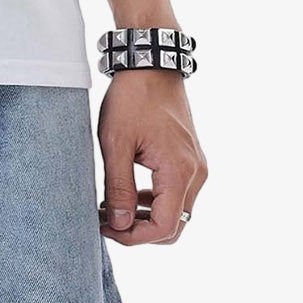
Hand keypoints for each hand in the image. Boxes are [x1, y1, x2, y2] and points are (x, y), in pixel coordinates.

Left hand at [98, 70, 206, 245]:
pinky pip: (177, 197)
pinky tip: (128, 193)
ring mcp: (197, 168)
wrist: (152, 64)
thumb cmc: (132, 99)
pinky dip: (153, 204)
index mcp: (179, 171)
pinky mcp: (191, 162)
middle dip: (139, 232)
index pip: (163, 228)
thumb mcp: (116, 145)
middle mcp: (196, 173)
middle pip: (174, 228)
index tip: (106, 227)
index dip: (133, 237)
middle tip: (108, 221)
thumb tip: (120, 225)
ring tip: (112, 206)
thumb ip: (119, 189)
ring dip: (145, 219)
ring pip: (176, 215)